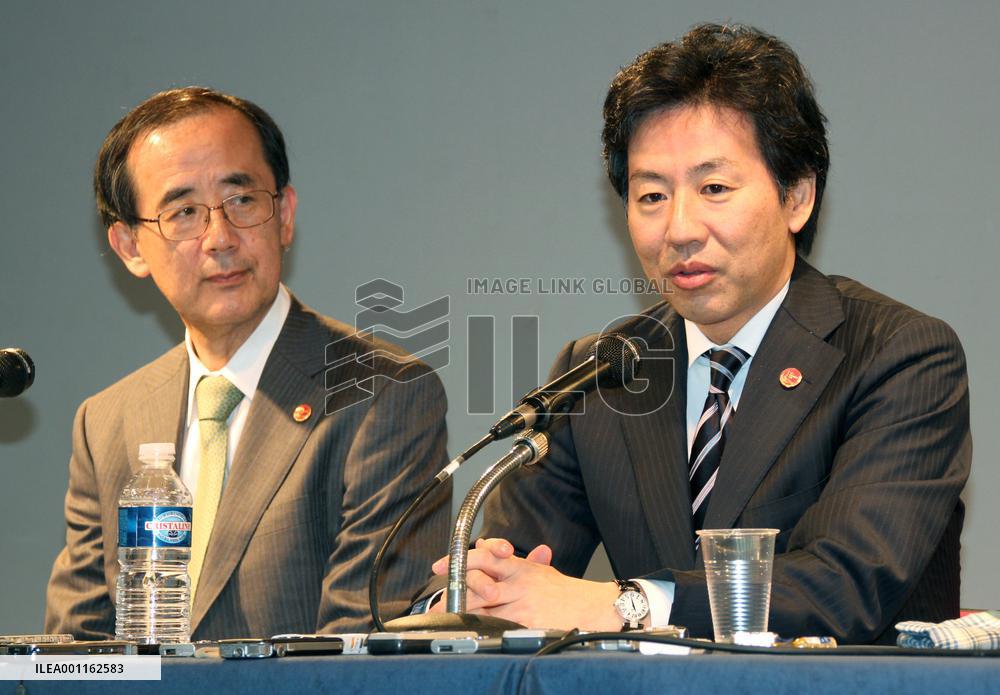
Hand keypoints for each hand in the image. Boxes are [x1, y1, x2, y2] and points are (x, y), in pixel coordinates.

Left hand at [430, 537, 620, 630]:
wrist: (595, 607)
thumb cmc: (569, 593)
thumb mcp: (542, 571)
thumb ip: (515, 563)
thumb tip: (488, 547)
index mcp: (520, 567)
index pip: (484, 556)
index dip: (459, 559)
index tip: (439, 566)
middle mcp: (518, 582)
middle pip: (477, 583)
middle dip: (454, 592)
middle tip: (437, 601)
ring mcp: (522, 603)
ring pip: (482, 606)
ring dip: (463, 612)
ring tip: (448, 617)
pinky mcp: (527, 622)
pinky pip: (498, 624)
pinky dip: (483, 627)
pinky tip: (472, 630)